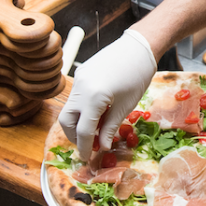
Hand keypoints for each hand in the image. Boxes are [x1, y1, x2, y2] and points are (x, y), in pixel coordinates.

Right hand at [59, 29, 157, 158]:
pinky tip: (97, 111)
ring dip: (77, 122)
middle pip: (66, 120)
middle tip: (88, 144)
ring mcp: (79, 78)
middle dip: (74, 136)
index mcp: (93, 98)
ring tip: (95, 129)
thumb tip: (103, 147)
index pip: (83, 131)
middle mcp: (80, 88)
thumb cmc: (137, 76)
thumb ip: (110, 128)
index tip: (87, 159)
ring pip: (69, 107)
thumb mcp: (125, 106)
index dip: (85, 147)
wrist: (139, 46)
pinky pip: (76, 95)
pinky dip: (82, 107)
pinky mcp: (82, 72)